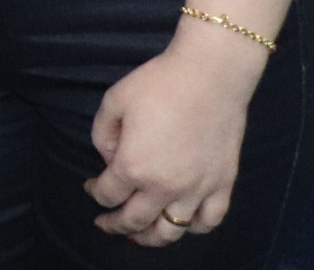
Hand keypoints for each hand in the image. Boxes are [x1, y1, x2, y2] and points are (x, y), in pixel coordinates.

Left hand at [84, 29, 267, 244]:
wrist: (209, 75)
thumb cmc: (158, 83)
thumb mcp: (114, 101)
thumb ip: (103, 135)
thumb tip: (110, 159)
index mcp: (133, 166)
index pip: (107, 194)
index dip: (94, 192)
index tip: (91, 186)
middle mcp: (164, 187)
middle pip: (134, 221)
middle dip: (115, 225)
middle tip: (105, 223)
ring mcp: (196, 190)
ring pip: (171, 231)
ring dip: (151, 238)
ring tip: (139, 236)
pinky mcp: (223, 185)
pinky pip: (208, 221)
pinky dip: (194, 228)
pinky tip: (183, 222)